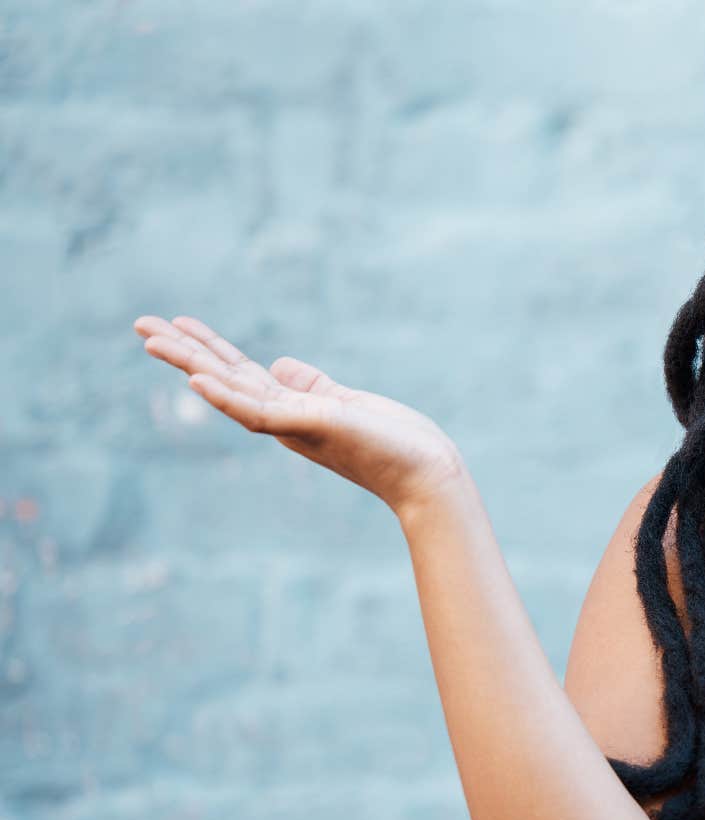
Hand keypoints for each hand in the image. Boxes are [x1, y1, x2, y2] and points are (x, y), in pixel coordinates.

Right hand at [133, 315, 467, 514]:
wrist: (427, 474)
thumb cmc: (394, 443)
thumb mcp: (346, 403)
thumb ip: (310, 385)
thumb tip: (277, 364)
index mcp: (293, 409)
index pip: (241, 374)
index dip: (210, 349)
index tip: (178, 323)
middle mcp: (285, 419)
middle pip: (225, 378)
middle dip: (184, 351)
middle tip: (140, 324)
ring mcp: (294, 424)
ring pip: (231, 390)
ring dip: (191, 365)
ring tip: (152, 340)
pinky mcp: (311, 426)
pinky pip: (259, 412)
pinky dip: (227, 396)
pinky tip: (197, 380)